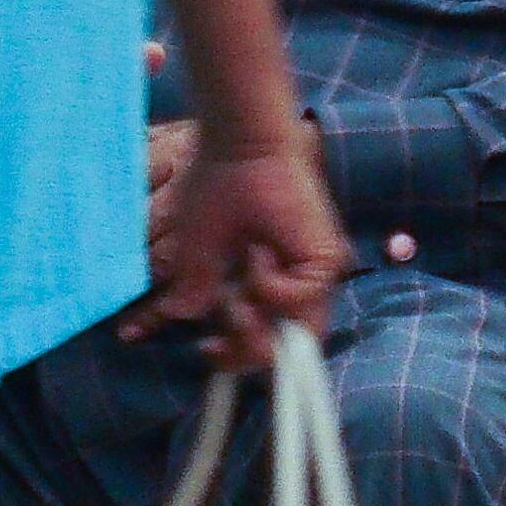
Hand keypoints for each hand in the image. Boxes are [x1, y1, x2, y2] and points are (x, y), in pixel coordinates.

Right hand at [125, 113, 347, 369]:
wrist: (239, 149)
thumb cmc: (214, 188)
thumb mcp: (197, 252)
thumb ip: (197, 290)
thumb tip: (182, 317)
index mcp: (262, 280)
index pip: (261, 335)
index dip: (236, 356)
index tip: (204, 351)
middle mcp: (291, 281)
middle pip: (282, 347)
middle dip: (244, 354)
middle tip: (213, 346)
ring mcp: (310, 274)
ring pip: (296, 334)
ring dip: (256, 328)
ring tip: (235, 301)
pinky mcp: (324, 262)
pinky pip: (298, 300)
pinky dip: (269, 287)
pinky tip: (257, 254)